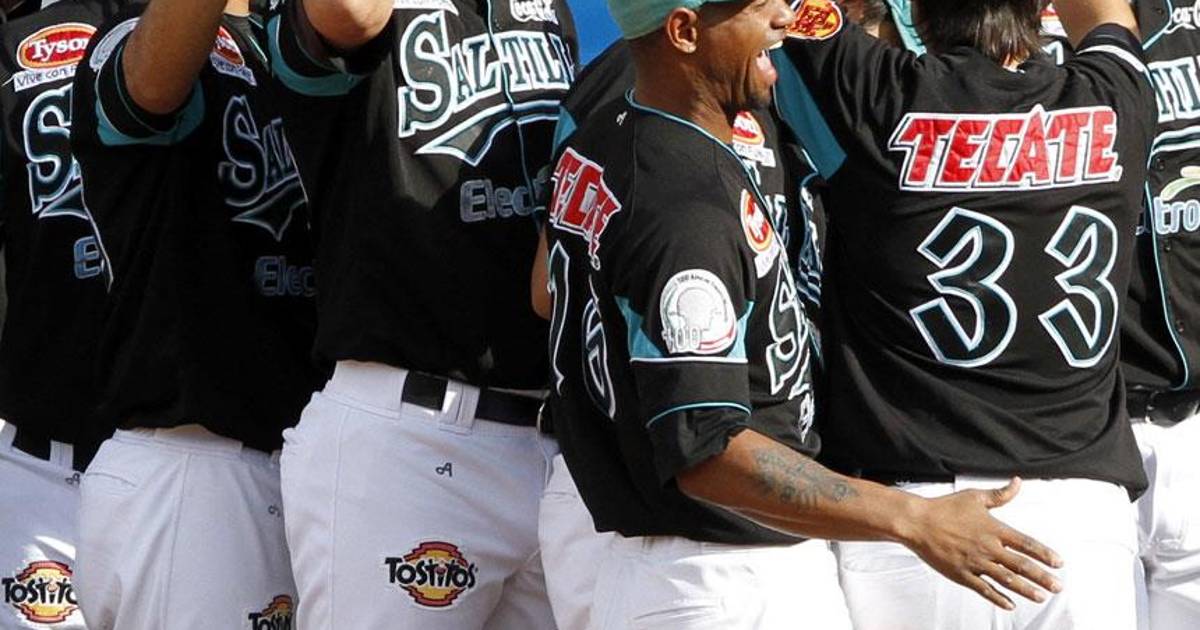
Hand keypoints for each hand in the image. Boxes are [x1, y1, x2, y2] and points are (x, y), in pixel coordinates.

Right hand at [901, 477, 1062, 609]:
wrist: (917, 522)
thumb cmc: (945, 508)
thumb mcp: (975, 497)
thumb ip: (1000, 494)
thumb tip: (1018, 482)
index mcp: (993, 529)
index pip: (1026, 544)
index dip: (1044, 554)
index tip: (1059, 563)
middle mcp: (987, 547)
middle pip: (1021, 565)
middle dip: (1042, 578)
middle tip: (1058, 587)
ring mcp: (974, 562)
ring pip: (1006, 580)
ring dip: (1026, 590)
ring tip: (1040, 597)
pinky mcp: (961, 573)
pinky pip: (983, 589)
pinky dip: (998, 598)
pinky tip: (1010, 605)